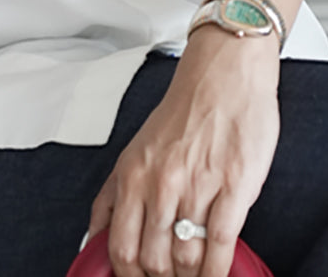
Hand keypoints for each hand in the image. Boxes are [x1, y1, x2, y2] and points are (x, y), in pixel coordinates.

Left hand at [87, 28, 280, 276]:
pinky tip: (217, 275)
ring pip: (186, 258)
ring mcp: (197, 186)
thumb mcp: (137, 148)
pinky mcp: (233, 187)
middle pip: (153, 260)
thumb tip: (95, 238)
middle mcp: (161, 182)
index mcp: (133, 173)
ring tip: (194, 274)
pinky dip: (217, 271)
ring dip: (190, 276)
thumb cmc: (185, 109)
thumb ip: (116, 192)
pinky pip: (220, 246)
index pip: (120, 248)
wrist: (224, 72)